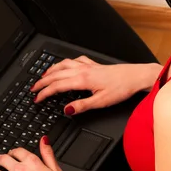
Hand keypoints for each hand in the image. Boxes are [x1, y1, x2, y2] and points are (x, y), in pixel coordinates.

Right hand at [31, 56, 150, 113]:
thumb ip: (82, 106)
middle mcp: (82, 70)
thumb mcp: (101, 102)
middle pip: (56, 74)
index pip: (57, 86)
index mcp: (82, 80)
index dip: (44, 93)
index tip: (36, 99)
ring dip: (51, 70)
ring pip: (63, 64)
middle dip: (42, 81)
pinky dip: (65, 63)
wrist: (136, 76)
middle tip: (33, 89)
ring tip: (43, 76)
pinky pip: (74, 60)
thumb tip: (67, 110)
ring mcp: (88, 65)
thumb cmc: (122, 88)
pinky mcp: (94, 64)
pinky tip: (65, 65)